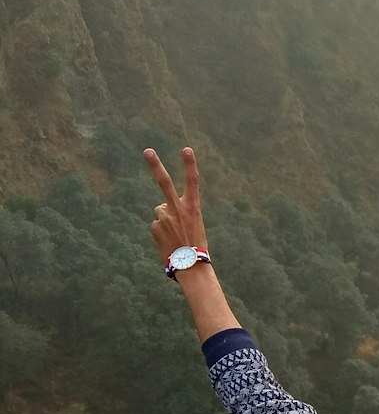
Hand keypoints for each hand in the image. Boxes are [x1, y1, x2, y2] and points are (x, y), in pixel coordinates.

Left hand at [143, 146, 208, 265]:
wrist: (190, 265)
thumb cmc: (195, 245)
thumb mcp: (194, 223)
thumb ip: (179, 211)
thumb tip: (160, 207)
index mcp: (193, 207)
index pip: (193, 181)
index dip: (190, 164)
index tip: (186, 148)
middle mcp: (178, 208)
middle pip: (165, 182)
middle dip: (156, 165)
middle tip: (148, 151)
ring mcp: (165, 217)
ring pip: (160, 211)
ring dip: (164, 220)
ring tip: (174, 235)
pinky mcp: (155, 226)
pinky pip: (156, 224)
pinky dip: (160, 232)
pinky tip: (167, 241)